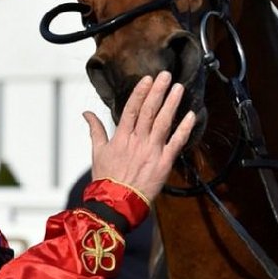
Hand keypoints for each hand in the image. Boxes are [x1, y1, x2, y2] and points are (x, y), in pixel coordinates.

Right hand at [84, 71, 194, 198]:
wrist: (116, 203)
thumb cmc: (106, 179)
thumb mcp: (97, 152)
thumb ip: (95, 130)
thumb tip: (86, 114)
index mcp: (121, 138)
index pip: (132, 109)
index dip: (140, 92)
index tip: (148, 79)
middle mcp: (137, 141)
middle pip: (149, 111)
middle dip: (158, 91)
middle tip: (167, 75)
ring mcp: (151, 151)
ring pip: (163, 122)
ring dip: (172, 104)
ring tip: (179, 88)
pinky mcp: (163, 163)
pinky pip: (176, 143)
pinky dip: (184, 129)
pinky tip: (191, 115)